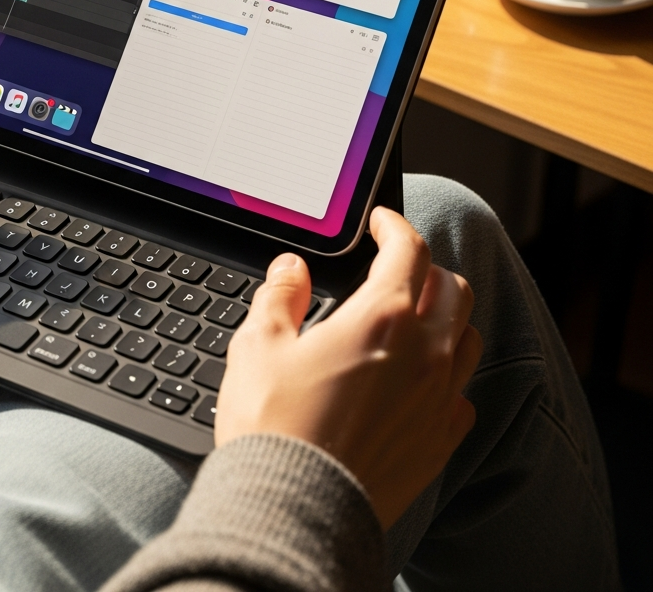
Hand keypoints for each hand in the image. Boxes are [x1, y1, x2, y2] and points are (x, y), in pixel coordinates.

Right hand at [215, 207, 481, 529]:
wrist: (295, 506)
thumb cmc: (273, 424)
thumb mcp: (258, 345)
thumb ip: (279, 296)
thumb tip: (290, 268)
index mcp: (381, 317)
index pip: (409, 249)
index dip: (394, 224)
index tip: (381, 222)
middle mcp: (423, 352)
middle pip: (453, 287)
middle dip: (426, 266)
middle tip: (396, 268)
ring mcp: (439, 399)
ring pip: (468, 337)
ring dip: (447, 318)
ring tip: (416, 320)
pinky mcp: (440, 442)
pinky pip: (463, 395)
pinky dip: (448, 377)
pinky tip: (420, 384)